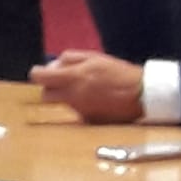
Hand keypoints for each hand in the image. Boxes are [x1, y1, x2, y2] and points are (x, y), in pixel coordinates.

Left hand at [28, 50, 144, 122]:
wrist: (142, 95)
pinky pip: (76, 113)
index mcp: (73, 77)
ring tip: (87, 90)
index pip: (40, 78)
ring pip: (62, 104)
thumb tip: (52, 65)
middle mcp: (73, 96)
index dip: (37, 74)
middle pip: (45, 96)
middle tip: (62, 83)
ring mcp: (79, 111)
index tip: (40, 73)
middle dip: (50, 88)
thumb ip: (70, 60)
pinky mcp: (88, 122)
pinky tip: (96, 101)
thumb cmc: (119, 74)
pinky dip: (81, 107)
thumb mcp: (94, 58)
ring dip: (67, 97)